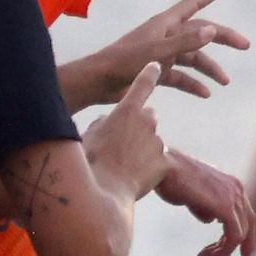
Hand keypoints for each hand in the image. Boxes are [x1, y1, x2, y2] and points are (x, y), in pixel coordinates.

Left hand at [83, 0, 250, 104]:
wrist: (99, 82)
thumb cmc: (124, 63)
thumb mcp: (157, 52)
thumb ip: (185, 43)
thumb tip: (211, 30)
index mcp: (166, 24)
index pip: (193, 4)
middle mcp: (166, 35)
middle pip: (201, 33)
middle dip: (223, 38)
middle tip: (245, 45)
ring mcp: (162, 54)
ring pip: (192, 58)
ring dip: (209, 68)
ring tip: (225, 82)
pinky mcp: (156, 71)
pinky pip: (181, 76)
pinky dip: (193, 84)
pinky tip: (205, 93)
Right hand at [83, 63, 169, 199]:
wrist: (104, 190)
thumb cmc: (92, 160)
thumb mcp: (90, 135)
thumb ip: (103, 123)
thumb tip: (108, 123)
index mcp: (127, 110)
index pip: (143, 84)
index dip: (149, 73)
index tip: (157, 65)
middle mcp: (147, 121)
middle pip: (149, 117)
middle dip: (140, 126)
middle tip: (123, 144)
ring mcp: (158, 142)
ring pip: (153, 141)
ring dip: (143, 149)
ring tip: (125, 166)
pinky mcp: (165, 162)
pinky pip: (158, 162)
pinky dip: (150, 168)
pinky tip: (135, 177)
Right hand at [155, 149, 253, 255]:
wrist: (162, 166)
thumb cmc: (170, 178)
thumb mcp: (192, 194)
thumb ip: (204, 206)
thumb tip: (211, 219)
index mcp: (231, 183)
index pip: (246, 214)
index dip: (246, 235)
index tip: (241, 254)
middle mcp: (237, 189)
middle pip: (248, 225)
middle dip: (235, 247)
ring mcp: (233, 197)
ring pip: (240, 234)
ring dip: (222, 251)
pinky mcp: (226, 207)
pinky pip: (234, 236)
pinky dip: (224, 250)